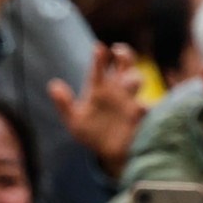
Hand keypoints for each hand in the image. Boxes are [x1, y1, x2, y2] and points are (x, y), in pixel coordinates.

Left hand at [47, 43, 146, 175]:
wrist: (109, 154)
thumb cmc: (91, 133)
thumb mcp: (75, 121)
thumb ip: (64, 104)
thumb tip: (53, 85)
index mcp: (100, 88)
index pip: (100, 68)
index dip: (99, 58)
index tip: (98, 49)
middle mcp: (117, 90)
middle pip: (125, 65)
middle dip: (124, 56)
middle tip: (118, 51)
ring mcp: (131, 101)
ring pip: (137, 81)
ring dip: (133, 78)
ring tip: (127, 82)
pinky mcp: (141, 117)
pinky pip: (149, 107)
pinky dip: (149, 105)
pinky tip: (145, 106)